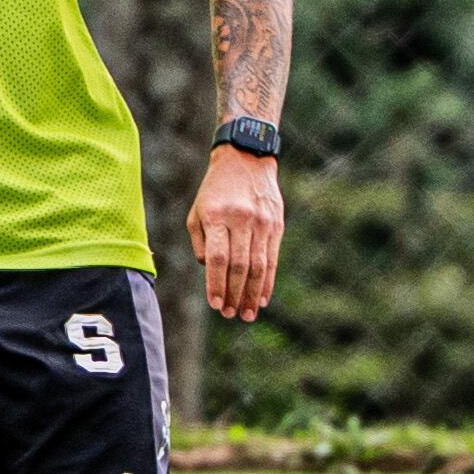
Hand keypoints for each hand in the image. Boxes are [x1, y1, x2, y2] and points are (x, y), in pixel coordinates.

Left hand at [186, 142, 283, 321]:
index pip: (218, 258)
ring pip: (258, 266)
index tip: (214, 304)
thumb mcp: (198, 212)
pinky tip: (262, 298)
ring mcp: (261, 222)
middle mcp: (241, 220)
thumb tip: (210, 271)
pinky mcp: (275, 225)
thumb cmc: (215, 190)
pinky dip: (268, 281)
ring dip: (252, 293)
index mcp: (217, 216)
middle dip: (234, 294)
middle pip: (239, 265)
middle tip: (230, 314)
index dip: (216, 284)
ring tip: (247, 313)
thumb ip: (201, 243)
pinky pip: (272, 258)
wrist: (246, 159)